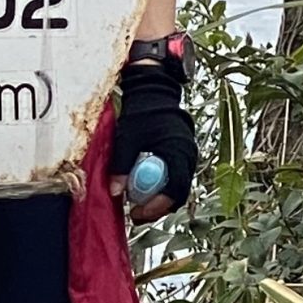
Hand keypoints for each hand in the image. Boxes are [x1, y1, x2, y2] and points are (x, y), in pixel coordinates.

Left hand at [108, 65, 196, 223]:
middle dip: (157, 207)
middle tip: (135, 213)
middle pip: (178, 193)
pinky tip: (143, 185)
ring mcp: (187, 153)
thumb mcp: (127, 138)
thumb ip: (121, 165)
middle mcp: (188, 155)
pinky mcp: (181, 152)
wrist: (153, 88)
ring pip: (177, 186)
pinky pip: (175, 176)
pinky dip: (161, 184)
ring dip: (158, 197)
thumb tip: (115, 192)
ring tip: (136, 202)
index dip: (157, 206)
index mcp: (178, 151)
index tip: (137, 213)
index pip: (174, 190)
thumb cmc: (141, 110)